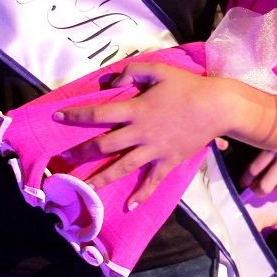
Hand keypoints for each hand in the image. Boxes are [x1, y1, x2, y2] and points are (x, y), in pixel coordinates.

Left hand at [55, 63, 266, 207]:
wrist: (218, 107)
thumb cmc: (189, 86)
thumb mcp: (160, 70)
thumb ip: (134, 71)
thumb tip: (113, 82)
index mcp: (136, 110)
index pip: (98, 114)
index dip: (76, 116)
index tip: (58, 117)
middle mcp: (140, 132)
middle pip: (104, 146)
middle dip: (82, 152)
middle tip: (66, 159)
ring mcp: (154, 150)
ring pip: (121, 168)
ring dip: (100, 179)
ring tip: (83, 188)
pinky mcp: (168, 161)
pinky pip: (152, 181)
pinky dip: (141, 195)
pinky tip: (129, 206)